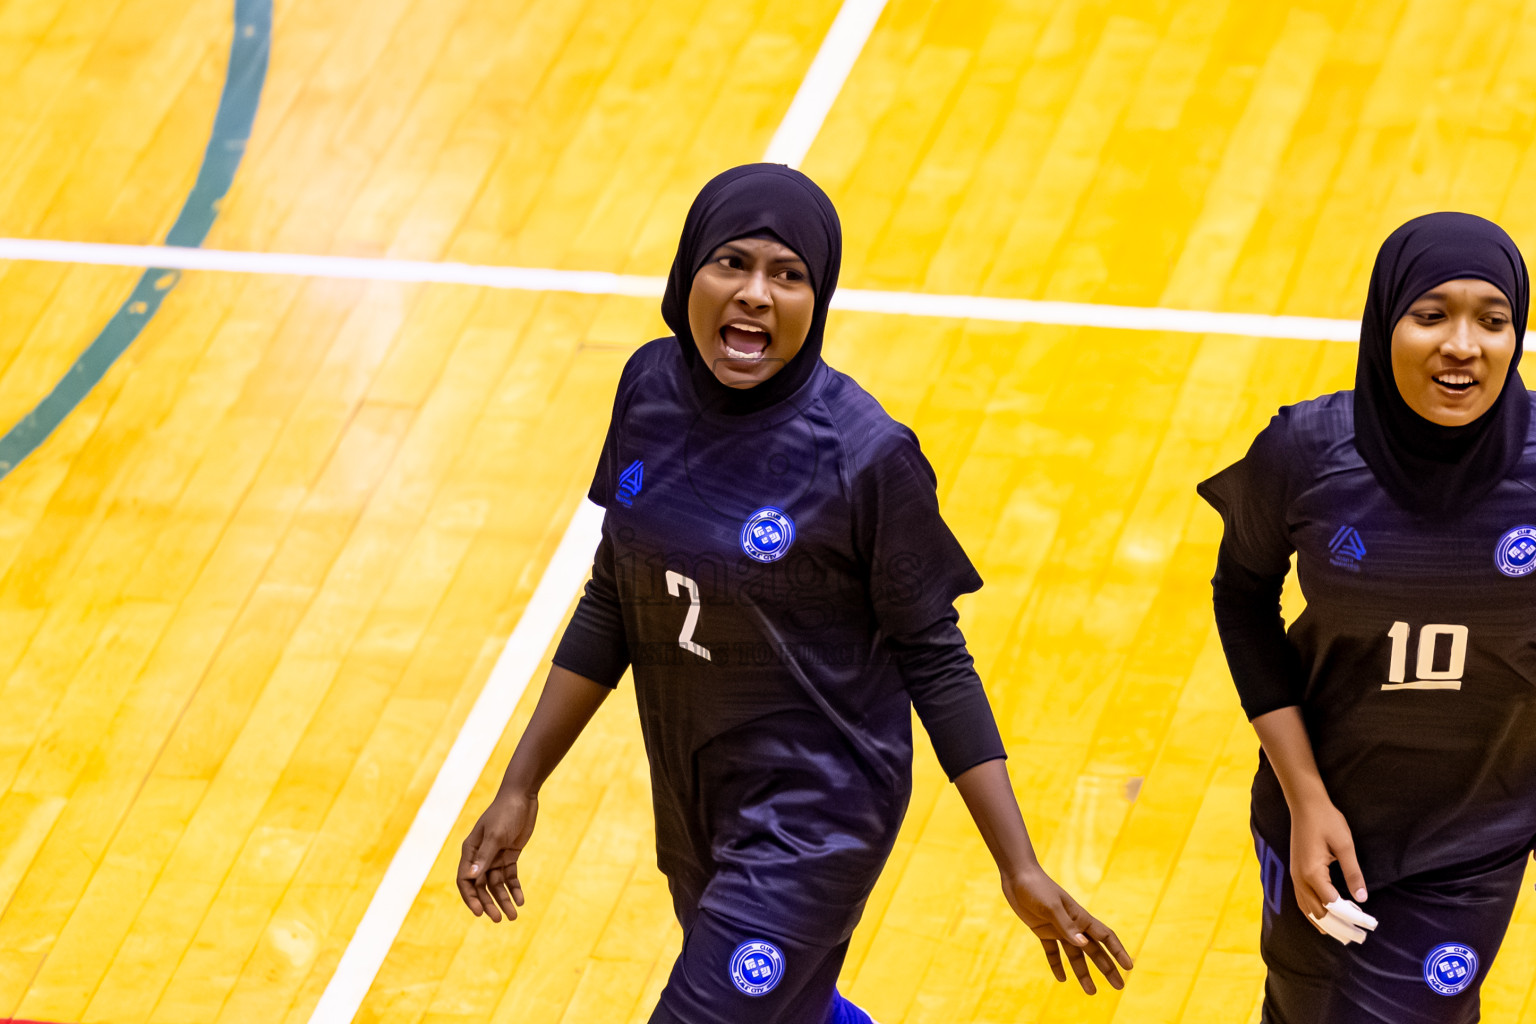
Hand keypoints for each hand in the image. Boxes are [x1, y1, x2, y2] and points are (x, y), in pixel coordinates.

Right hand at [457, 791, 537, 921]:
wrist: (523, 796)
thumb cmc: (505, 812)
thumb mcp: (496, 835)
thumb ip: (484, 856)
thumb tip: (471, 878)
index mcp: (471, 850)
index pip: (465, 879)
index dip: (470, 897)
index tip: (480, 912)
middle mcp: (481, 856)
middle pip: (481, 886)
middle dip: (489, 903)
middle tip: (499, 919)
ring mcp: (495, 856)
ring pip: (497, 884)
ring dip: (504, 900)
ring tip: (513, 916)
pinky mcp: (509, 855)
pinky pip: (510, 877)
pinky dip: (515, 888)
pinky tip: (521, 900)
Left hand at [1000, 866, 1133, 993]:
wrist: (1018, 876)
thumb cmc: (1037, 887)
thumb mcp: (1051, 907)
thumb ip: (1066, 926)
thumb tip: (1084, 944)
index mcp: (1080, 917)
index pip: (1105, 937)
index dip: (1118, 951)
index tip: (1129, 967)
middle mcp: (1073, 925)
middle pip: (1094, 951)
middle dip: (1107, 968)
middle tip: (1119, 986)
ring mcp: (1058, 929)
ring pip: (1075, 956)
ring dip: (1083, 973)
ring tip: (1091, 992)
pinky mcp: (1043, 931)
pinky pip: (1053, 952)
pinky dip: (1057, 965)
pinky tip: (1062, 979)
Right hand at [1288, 796, 1367, 925]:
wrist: (1305, 804)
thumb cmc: (1327, 821)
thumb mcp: (1345, 846)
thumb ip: (1353, 873)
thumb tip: (1362, 898)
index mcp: (1312, 873)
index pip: (1333, 904)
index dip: (1351, 917)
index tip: (1369, 924)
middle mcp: (1300, 878)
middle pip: (1318, 912)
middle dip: (1338, 926)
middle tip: (1358, 936)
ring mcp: (1295, 876)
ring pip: (1307, 909)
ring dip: (1325, 923)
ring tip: (1342, 934)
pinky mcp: (1295, 872)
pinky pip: (1302, 900)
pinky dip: (1313, 913)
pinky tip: (1324, 917)